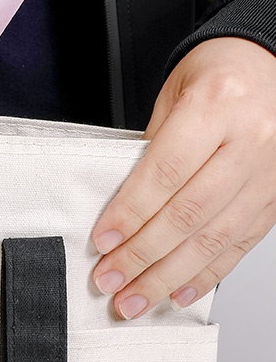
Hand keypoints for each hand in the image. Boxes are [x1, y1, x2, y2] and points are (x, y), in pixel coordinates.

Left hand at [91, 36, 275, 318]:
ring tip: (137, 298)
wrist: (268, 62)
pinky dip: (209, 271)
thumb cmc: (216, 74)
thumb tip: (125, 205)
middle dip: (144, 255)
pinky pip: (243, 242)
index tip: (102, 241)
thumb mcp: (174, 94)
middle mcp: (251, 141)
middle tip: (110, 281)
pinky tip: (181, 290)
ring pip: (216, 236)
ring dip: (171, 276)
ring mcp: (271, 171)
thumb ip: (153, 146)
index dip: (130, 212)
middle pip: (189, 212)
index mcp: (217, 106)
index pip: (165, 172)